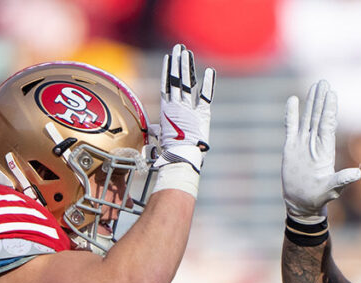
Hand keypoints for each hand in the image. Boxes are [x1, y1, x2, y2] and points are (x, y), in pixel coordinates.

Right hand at [154, 43, 214, 176]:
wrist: (181, 156)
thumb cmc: (170, 150)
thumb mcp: (160, 137)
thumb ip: (157, 129)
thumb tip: (150, 130)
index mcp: (167, 109)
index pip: (167, 84)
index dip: (168, 70)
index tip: (169, 58)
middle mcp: (177, 105)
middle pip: (177, 79)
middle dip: (178, 62)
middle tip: (180, 48)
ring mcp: (188, 108)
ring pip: (187, 83)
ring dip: (187, 66)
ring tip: (187, 52)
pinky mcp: (202, 114)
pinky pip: (205, 96)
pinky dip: (208, 84)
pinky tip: (210, 72)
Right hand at [282, 80, 360, 223]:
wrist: (302, 202)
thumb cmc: (319, 196)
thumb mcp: (332, 189)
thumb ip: (342, 180)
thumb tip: (357, 174)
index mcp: (325, 150)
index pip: (328, 125)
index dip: (330, 109)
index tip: (332, 94)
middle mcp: (315, 143)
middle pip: (319, 116)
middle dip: (322, 99)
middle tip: (324, 81)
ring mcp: (302, 144)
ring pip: (307, 118)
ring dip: (311, 102)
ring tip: (315, 85)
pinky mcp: (291, 147)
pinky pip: (291, 127)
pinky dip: (291, 114)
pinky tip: (293, 100)